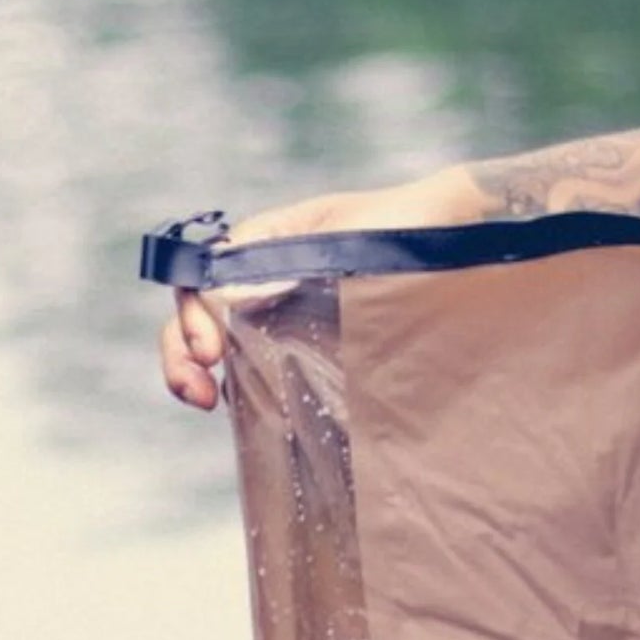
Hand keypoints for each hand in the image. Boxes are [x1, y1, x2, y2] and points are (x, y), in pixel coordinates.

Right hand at [160, 166, 483, 408]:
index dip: (192, 314)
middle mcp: (267, 282)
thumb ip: (281, 260)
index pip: (202, 277)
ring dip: (199, 373)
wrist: (456, 244)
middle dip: (183, 351)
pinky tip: (249, 411)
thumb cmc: (404, 228)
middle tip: (196, 389)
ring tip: (204, 400)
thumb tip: (226, 299)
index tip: (210, 348)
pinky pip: (268, 372)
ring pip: (225, 346)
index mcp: (265, 246)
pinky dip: (248, 392)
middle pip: (200, 315)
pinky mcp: (315, 354)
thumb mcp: (338, 234)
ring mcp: (287, 319)